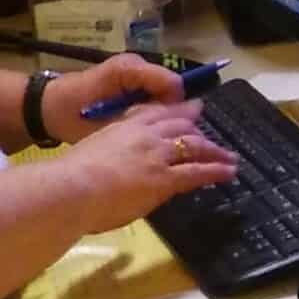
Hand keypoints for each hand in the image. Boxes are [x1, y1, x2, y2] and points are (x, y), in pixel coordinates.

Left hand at [39, 54, 190, 144]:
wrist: (47, 107)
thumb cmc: (71, 115)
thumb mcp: (105, 124)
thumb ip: (137, 120)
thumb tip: (167, 126)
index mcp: (129, 69)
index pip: (172, 84)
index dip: (174, 109)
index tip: (163, 132)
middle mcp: (135, 63)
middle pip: (171, 88)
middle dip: (169, 112)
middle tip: (155, 135)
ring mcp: (133, 70)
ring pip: (163, 92)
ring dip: (158, 112)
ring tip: (144, 132)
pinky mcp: (130, 78)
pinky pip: (152, 93)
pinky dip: (149, 110)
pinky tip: (137, 125)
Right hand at [55, 99, 236, 232]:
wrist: (71, 188)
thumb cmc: (69, 177)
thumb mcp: (90, 152)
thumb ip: (109, 154)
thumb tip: (114, 168)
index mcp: (124, 127)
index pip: (155, 114)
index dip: (173, 111)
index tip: (185, 109)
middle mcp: (145, 136)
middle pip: (178, 124)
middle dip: (195, 125)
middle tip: (206, 126)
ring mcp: (157, 155)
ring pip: (193, 146)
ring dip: (214, 150)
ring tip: (229, 156)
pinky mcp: (165, 178)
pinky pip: (197, 172)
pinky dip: (215, 171)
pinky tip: (228, 172)